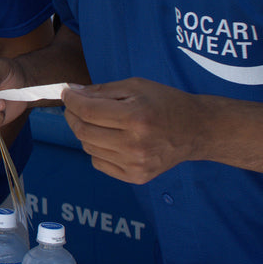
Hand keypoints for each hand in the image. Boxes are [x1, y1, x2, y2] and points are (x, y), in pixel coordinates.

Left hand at [62, 78, 206, 183]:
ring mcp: (136, 164)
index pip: (87, 111)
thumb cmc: (165, 103)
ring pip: (88, 147)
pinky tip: (110, 138)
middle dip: (72, 115)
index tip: (66, 92)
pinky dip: (97, 148)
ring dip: (85, 131)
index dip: (71, 100)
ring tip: (98, 121)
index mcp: (136, 118)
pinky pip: (99, 162)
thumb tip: (70, 92)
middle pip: (83, 131)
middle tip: (76, 105)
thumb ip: (100, 90)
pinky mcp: (136, 177)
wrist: (197, 130)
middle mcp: (135, 145)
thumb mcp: (135, 86)